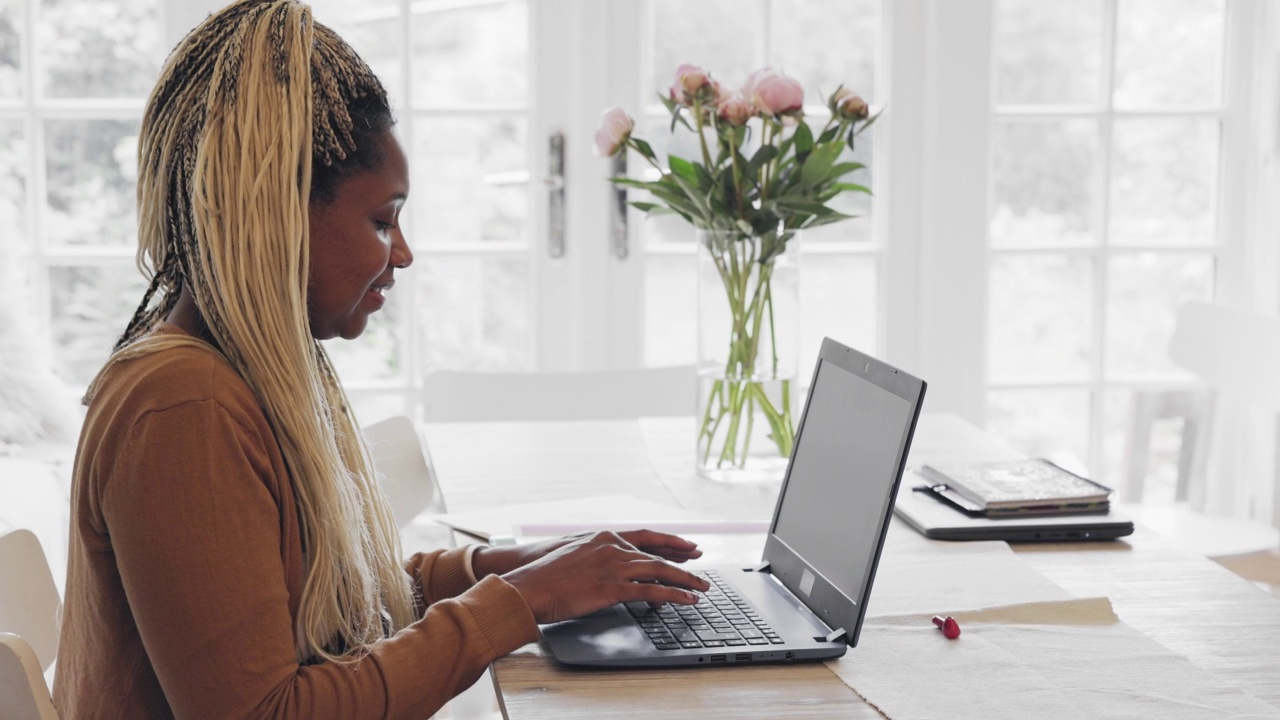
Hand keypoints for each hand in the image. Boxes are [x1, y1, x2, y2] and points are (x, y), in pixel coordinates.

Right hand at [500, 531, 710, 623]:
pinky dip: (672, 596)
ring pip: (659, 570)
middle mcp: (612, 547)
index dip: (669, 542)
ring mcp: (613, 566)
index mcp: (604, 537)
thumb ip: (598, 558)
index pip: (646, 537)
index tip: (688, 546)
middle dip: (682, 562)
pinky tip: (686, 600)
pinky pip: (650, 591)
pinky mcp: (611, 588)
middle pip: (656, 554)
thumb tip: (612, 568)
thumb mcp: (575, 555)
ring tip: (701, 589)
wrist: (529, 585)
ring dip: (684, 580)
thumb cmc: (546, 575)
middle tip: (701, 567)